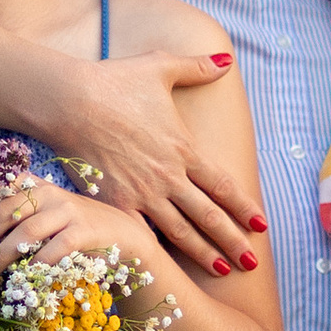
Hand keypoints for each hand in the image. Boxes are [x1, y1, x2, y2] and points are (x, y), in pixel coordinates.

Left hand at [0, 177, 160, 288]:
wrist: (120, 233)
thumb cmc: (71, 229)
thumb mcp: (43, 215)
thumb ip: (15, 220)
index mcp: (31, 185)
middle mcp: (47, 192)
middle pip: (6, 209)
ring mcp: (67, 209)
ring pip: (27, 231)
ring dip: (3, 256)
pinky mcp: (83, 230)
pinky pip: (56, 247)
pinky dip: (38, 263)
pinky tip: (26, 277)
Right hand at [50, 50, 266, 274]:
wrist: (70, 100)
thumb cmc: (115, 81)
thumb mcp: (161, 67)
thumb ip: (196, 67)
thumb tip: (225, 60)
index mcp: (183, 149)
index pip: (223, 185)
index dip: (244, 207)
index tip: (260, 225)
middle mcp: (168, 176)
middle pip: (208, 216)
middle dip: (232, 241)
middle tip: (251, 262)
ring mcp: (141, 193)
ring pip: (180, 231)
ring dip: (202, 253)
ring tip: (221, 270)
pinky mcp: (114, 202)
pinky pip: (139, 232)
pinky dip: (155, 250)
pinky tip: (166, 267)